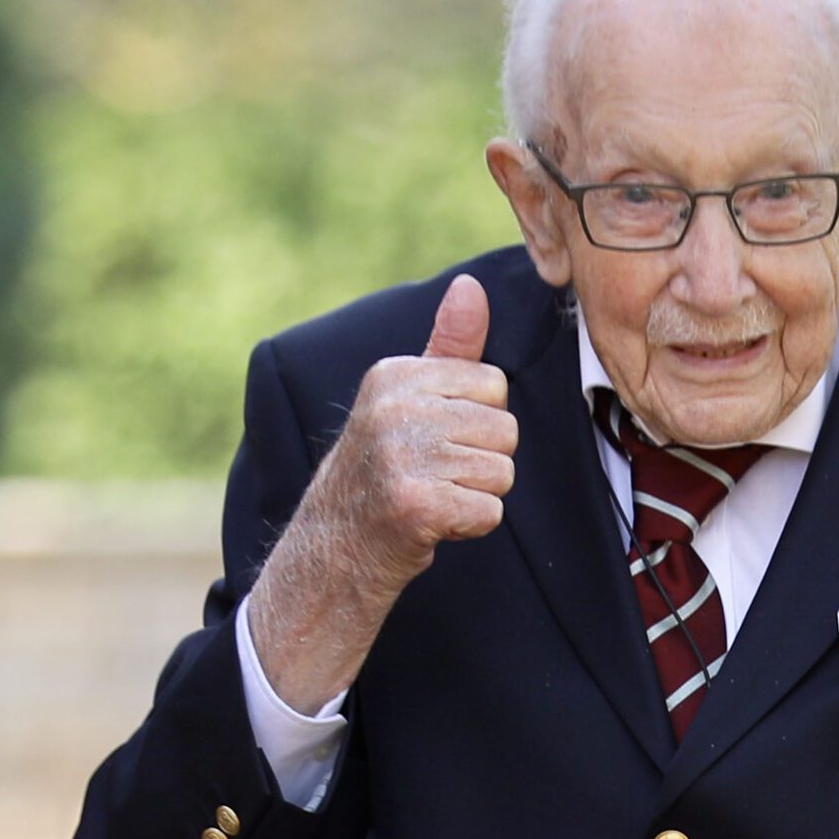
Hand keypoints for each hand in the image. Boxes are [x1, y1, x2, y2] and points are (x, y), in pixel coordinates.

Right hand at [249, 275, 517, 710]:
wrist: (333, 552)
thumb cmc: (382, 473)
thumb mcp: (407, 401)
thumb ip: (448, 347)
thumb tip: (471, 287)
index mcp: (394, 375)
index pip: (494, 385)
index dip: (476, 423)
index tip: (433, 443)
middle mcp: (393, 408)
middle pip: (505, 429)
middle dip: (481, 462)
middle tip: (434, 477)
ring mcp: (400, 456)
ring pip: (502, 472)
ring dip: (475, 496)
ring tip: (432, 498)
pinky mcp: (414, 503)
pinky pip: (489, 511)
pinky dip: (468, 527)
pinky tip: (431, 525)